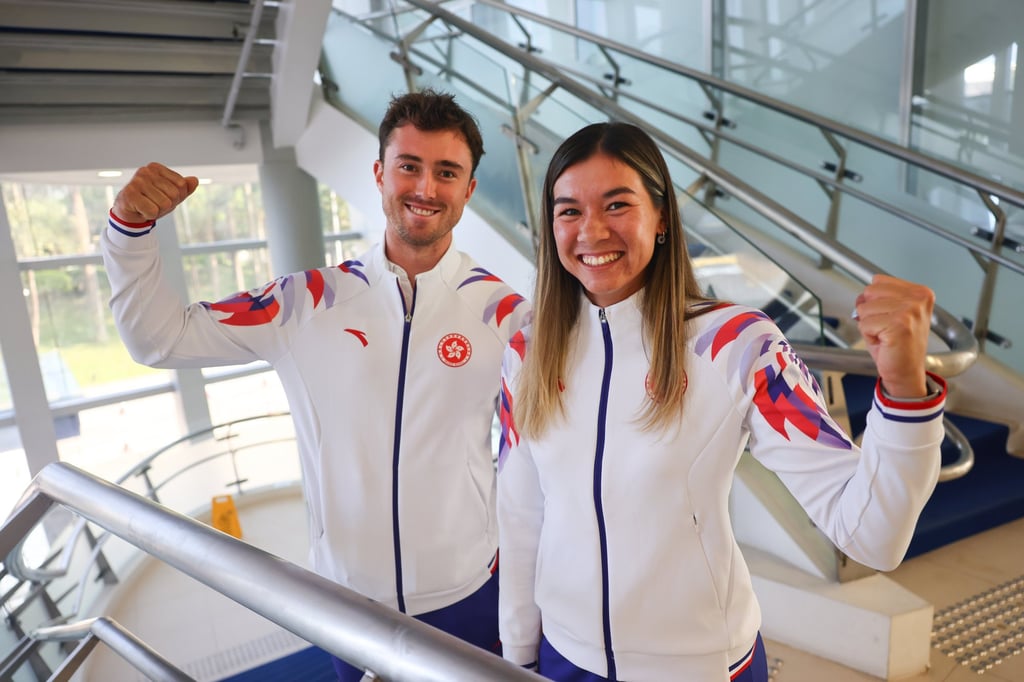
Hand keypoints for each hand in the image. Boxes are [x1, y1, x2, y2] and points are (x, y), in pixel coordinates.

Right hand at [112, 162, 198, 222]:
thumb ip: (184, 188)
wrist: (130, 214)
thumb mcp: (171, 195)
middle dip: (167, 205)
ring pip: (165, 204)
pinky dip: (148, 215)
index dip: (176, 197)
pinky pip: (152, 211)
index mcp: (156, 168)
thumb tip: (194, 180)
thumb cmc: (151, 202)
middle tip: (153, 204)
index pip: (182, 185)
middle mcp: (145, 171)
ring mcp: (136, 181)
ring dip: (158, 211)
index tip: (162, 197)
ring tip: (146, 206)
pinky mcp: (129, 194)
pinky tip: (140, 210)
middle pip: (174, 194)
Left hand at [853, 274, 934, 397]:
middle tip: (886, 328)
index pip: (878, 281)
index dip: (875, 301)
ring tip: (886, 335)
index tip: (889, 317)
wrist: (906, 371)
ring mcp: (910, 311)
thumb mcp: (890, 312)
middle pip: (869, 292)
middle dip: (870, 312)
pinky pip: (864, 324)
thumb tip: (860, 297)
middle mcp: (918, 299)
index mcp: (920, 292)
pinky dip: (868, 336)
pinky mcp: (899, 324)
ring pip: (864, 309)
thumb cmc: (898, 344)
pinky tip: (884, 342)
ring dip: (869, 325)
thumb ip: (877, 297)